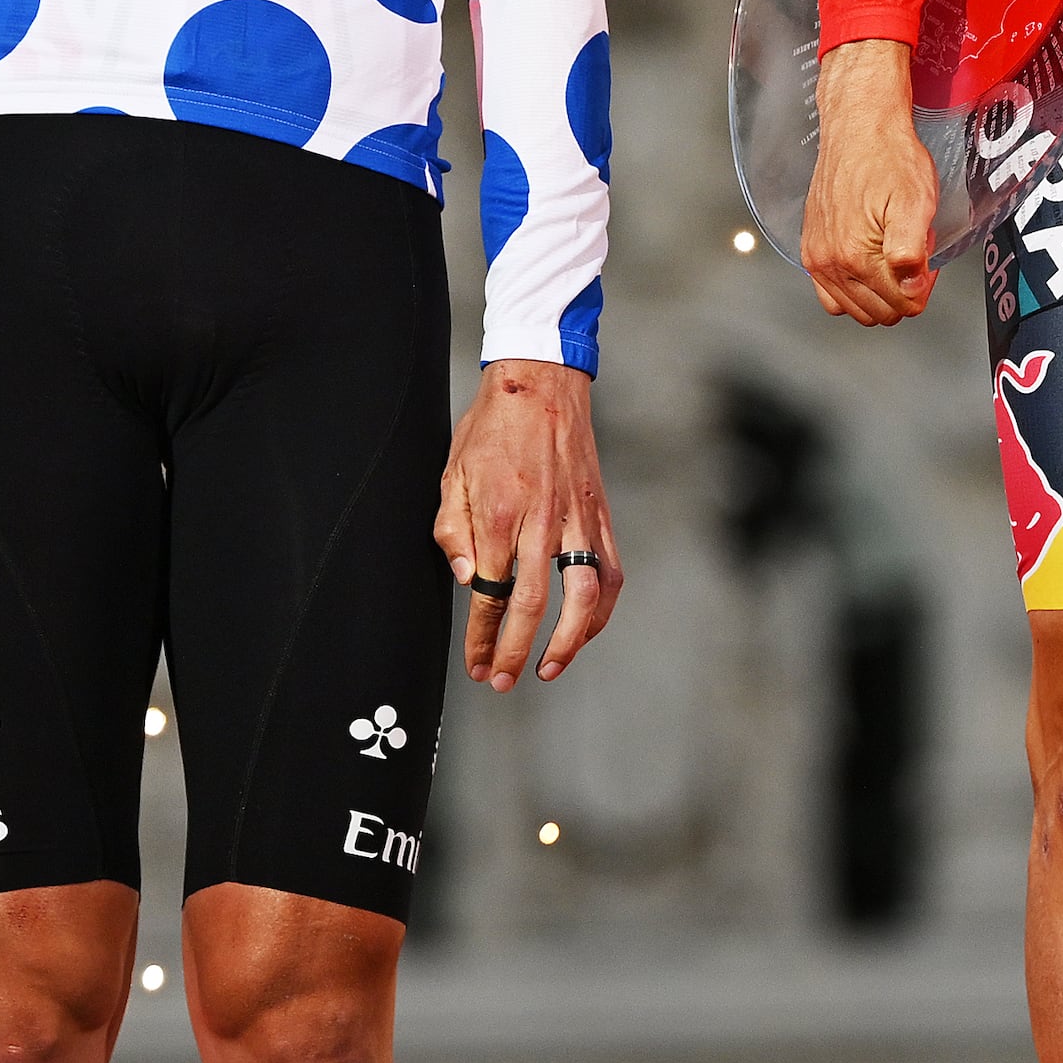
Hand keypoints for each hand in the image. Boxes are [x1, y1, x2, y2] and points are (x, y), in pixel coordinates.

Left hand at [432, 361, 618, 686]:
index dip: (482, 637)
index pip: (490, 593)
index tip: (476, 663)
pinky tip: (586, 629)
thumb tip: (469, 582)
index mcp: (499, 513)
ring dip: (569, 641)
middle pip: (531, 605)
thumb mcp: (452, 473)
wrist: (539, 381)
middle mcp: (541, 521)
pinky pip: (609, 571)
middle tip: (501, 682)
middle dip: (514, 651)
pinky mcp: (599, 513)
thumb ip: (454, 531)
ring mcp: (576, 518)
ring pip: (583, 596)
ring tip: (549, 668)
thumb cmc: (490, 428)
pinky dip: (602, 608)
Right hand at [799, 39, 940, 325]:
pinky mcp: (810, 248)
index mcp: (855, 256)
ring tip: (892, 252)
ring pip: (857, 309)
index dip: (924, 284)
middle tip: (912, 251)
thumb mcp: (916, 202)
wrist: (858, 127)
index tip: (927, 256)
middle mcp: (829, 262)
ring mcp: (816, 257)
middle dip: (903, 288)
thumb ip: (912, 253)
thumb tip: (910, 290)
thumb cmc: (888, 157)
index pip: (904, 304)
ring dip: (880, 290)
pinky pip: (831, 295)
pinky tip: (869, 263)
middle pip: (881, 312)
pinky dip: (853, 290)